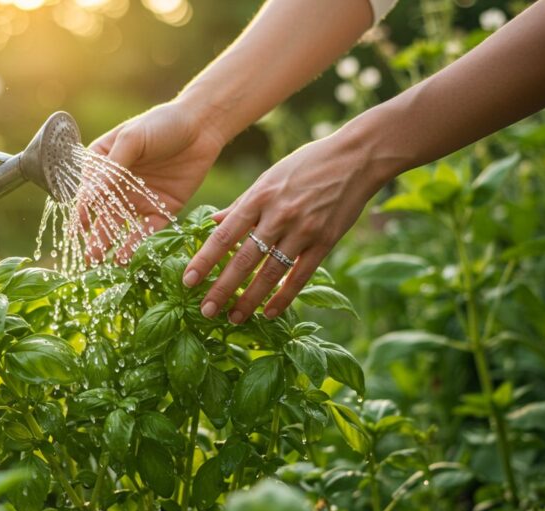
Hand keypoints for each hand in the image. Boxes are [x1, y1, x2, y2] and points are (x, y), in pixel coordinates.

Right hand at [84, 100, 226, 261]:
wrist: (202, 125)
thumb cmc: (162, 123)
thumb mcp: (133, 139)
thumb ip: (111, 168)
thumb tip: (87, 197)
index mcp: (103, 165)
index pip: (87, 191)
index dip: (81, 210)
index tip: (77, 228)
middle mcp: (118, 185)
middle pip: (102, 214)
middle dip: (94, 237)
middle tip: (86, 258)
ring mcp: (139, 199)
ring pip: (122, 227)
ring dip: (112, 245)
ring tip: (102, 263)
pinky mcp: (162, 209)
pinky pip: (148, 230)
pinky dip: (138, 244)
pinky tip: (128, 257)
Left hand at [182, 126, 384, 323]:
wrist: (357, 158)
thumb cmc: (307, 164)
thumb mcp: (268, 177)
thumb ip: (241, 204)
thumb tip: (212, 222)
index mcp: (259, 197)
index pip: (224, 234)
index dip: (204, 260)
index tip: (187, 281)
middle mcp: (278, 215)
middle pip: (244, 259)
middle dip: (222, 288)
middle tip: (206, 310)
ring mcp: (303, 230)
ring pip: (270, 272)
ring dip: (250, 299)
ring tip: (234, 318)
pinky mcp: (325, 241)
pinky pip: (300, 276)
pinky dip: (284, 296)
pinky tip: (270, 313)